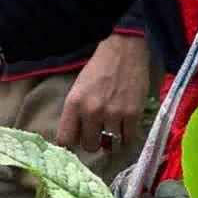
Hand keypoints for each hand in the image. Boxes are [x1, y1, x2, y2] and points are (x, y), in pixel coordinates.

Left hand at [56, 33, 151, 152]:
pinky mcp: (133, 114)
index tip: (77, 139)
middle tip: (98, 133)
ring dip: (111, 141)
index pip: (65, 139)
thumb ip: (75, 112)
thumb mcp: (78, 88)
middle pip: (89, 146)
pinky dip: (126, 138)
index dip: (71, 142)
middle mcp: (92, 111)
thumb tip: (74, 138)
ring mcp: (113, 114)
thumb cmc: (98, 68)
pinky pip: (128, 140)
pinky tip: (125, 129)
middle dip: (93, 142)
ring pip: (110, 146)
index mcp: (74, 103)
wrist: (124, 51)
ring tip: (113, 131)